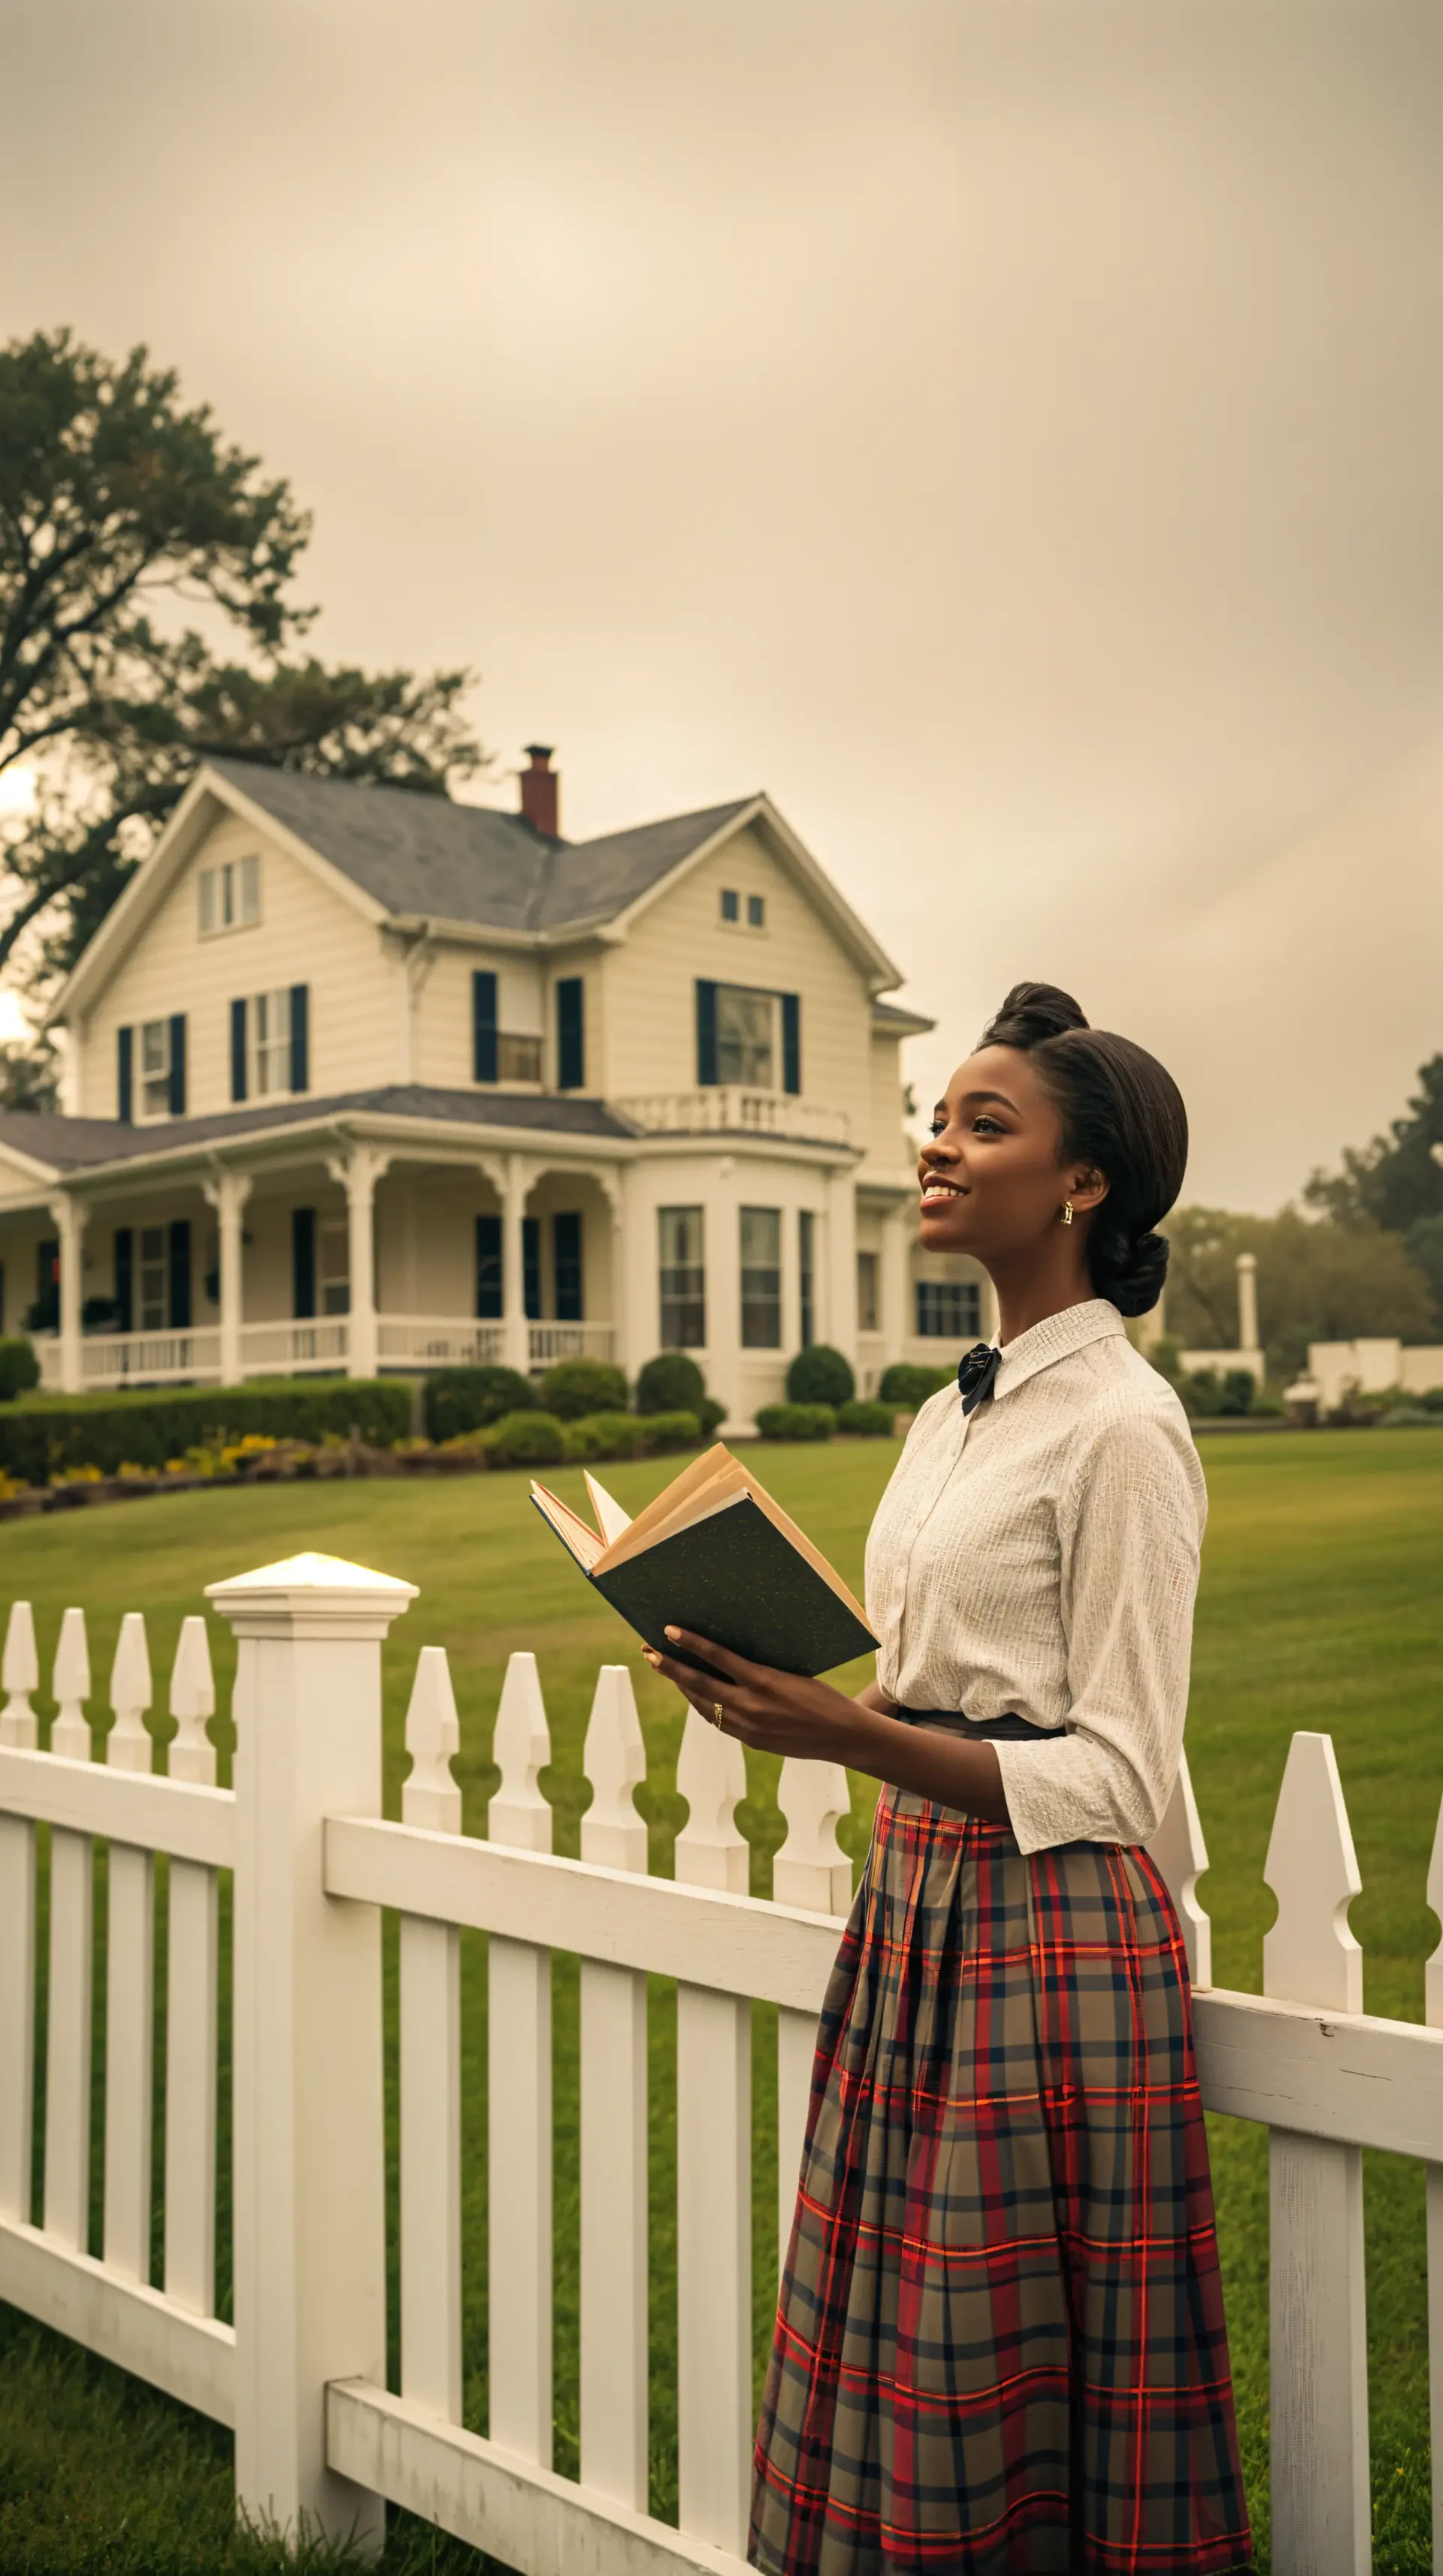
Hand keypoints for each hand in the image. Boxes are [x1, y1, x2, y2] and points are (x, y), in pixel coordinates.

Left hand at [643, 1627, 865, 1761]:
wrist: (842, 1735)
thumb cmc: (822, 1695)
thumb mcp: (791, 1672)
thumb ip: (758, 1669)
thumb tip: (727, 1655)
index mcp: (764, 1680)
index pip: (718, 1657)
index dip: (691, 1642)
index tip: (669, 1629)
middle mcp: (751, 1705)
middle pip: (699, 1684)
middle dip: (670, 1667)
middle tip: (647, 1651)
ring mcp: (748, 1727)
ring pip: (703, 1704)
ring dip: (682, 1686)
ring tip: (665, 1669)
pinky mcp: (750, 1741)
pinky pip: (717, 1720)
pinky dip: (702, 1704)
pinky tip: (694, 1693)